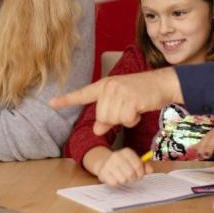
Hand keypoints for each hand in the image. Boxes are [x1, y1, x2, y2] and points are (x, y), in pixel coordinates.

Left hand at [50, 68, 182, 135]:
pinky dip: (133, 119)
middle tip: (128, 108)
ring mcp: (119, 91)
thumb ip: (107, 116)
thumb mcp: (122, 103)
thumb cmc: (142, 94)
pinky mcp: (130, 98)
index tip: (51, 103)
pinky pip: (126, 119)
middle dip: (115, 119)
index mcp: (104, 85)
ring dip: (125, 119)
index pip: (82, 94)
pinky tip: (139, 109)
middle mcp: (108, 86)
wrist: (162, 83)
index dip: (66, 100)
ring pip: (112, 119)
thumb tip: (96, 130)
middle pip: (102, 116)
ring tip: (134, 107)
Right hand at [93, 148, 152, 186]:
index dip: (141, 173)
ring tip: (123, 177)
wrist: (104, 162)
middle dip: (133, 179)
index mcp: (127, 152)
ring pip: (123, 179)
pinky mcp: (103, 172)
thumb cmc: (123, 164)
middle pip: (131, 174)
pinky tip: (115, 178)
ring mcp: (109, 164)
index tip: (139, 175)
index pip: (138, 165)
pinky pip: (115, 183)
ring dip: (125, 181)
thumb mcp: (134, 161)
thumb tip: (150, 170)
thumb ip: (144, 166)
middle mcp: (117, 156)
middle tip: (132, 178)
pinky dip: (117, 183)